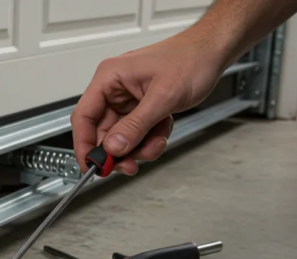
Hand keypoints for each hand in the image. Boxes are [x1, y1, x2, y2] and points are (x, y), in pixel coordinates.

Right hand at [71, 34, 224, 174]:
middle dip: (119, 151)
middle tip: (130, 165)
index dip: (84, 145)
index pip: (84, 117)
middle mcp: (114, 89)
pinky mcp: (142, 107)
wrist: (212, 53)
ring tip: (157, 141)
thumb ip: (135, 126)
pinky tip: (163, 128)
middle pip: (102, 131)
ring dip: (139, 146)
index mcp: (109, 78)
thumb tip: (112, 147)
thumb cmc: (190, 59)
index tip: (91, 167)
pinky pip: (138, 133)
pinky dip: (150, 138)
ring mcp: (128, 99)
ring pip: (122, 137)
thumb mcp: (162, 97)